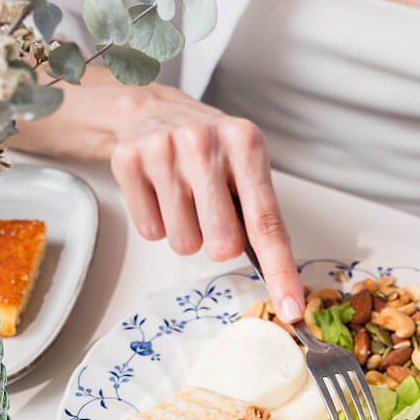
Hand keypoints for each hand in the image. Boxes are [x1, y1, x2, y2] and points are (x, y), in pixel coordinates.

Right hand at [109, 87, 304, 321]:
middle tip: (212, 212)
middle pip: (222, 243)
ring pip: (184, 243)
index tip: (291, 308)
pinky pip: (150, 232)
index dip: (280, 271)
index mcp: (245, 143)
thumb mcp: (246, 166)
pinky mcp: (128, 161)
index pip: (267, 223)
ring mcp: (163, 150)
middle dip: (220, 243)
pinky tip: (160, 193)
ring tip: (184, 198)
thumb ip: (262, 216)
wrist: (151, 111)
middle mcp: (204, 142)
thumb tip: (282, 284)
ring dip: (187, 233)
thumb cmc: (209, 149)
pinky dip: (157, 223)